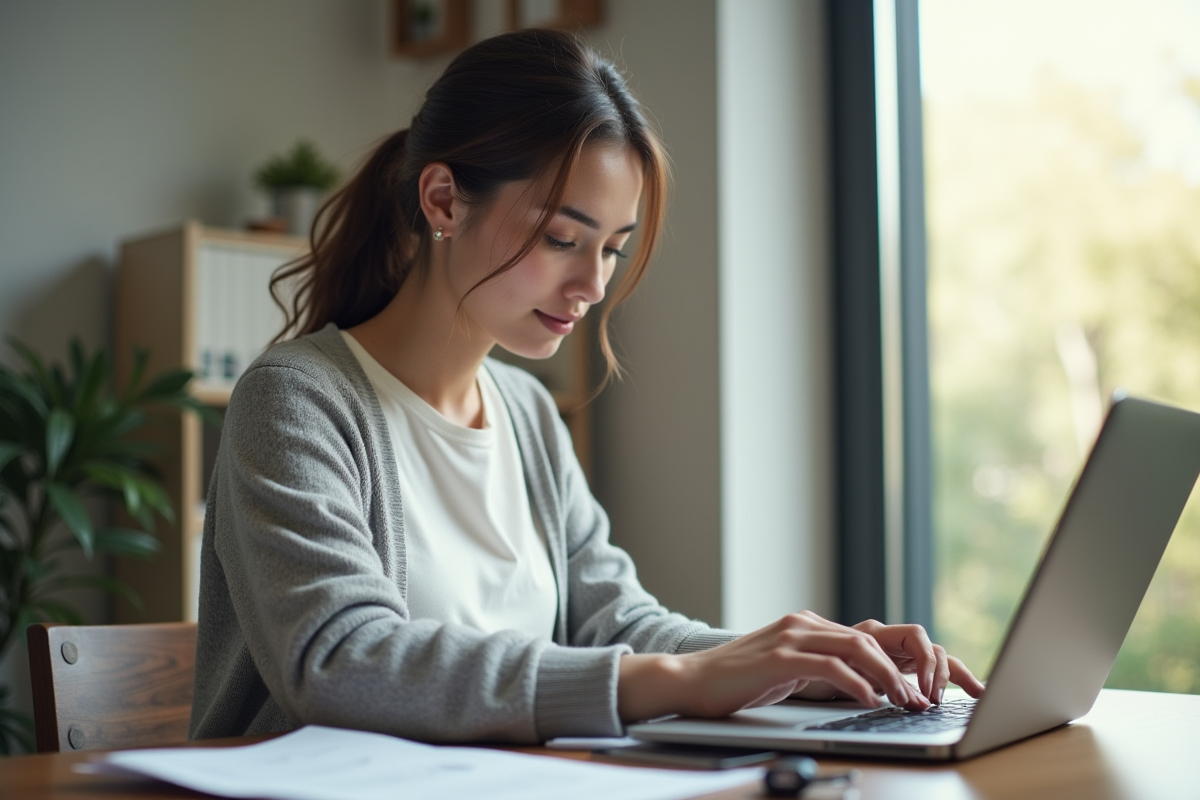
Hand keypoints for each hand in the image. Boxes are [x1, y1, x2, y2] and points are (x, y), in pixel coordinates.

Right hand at [617, 611, 954, 722]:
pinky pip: (831, 667)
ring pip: (856, 650)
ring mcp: (791, 637)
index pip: (861, 638)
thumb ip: (815, 664)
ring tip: (902, 702)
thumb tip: (857, 681)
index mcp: (804, 624)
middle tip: (917, 700)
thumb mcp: (785, 667)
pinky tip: (869, 701)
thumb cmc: (737, 680)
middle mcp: (802, 624)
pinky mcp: (780, 658)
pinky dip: (857, 684)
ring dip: (887, 679)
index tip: (911, 690)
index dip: (893, 663)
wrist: (692, 680)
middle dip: (900, 672)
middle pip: (867, 641)